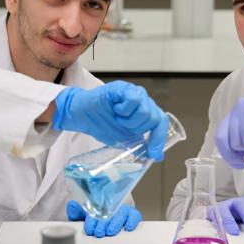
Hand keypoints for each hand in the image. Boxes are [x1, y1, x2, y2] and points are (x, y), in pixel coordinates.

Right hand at [53, 81, 168, 160]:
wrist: (83, 116)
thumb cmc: (102, 124)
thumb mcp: (123, 139)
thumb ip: (138, 143)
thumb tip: (153, 156)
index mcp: (146, 112)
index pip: (161, 123)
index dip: (159, 139)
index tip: (154, 154)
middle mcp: (144, 101)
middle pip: (154, 118)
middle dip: (137, 128)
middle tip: (122, 126)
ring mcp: (135, 93)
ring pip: (146, 110)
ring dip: (129, 120)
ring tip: (117, 117)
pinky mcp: (125, 87)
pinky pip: (134, 100)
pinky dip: (124, 110)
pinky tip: (115, 109)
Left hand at [66, 200, 141, 237]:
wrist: (104, 224)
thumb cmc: (90, 219)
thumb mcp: (81, 217)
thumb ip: (76, 212)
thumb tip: (72, 204)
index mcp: (98, 202)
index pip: (96, 206)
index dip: (93, 220)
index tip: (89, 230)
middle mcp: (111, 204)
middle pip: (110, 211)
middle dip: (104, 223)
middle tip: (99, 232)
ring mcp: (122, 208)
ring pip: (122, 212)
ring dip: (116, 223)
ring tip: (110, 232)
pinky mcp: (131, 214)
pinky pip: (135, 215)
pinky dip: (133, 220)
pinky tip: (128, 228)